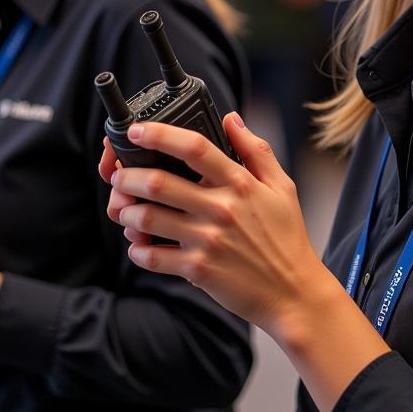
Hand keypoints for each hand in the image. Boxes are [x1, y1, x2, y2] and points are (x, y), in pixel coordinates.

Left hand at [105, 115, 391, 411]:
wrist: (293, 292)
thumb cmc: (286, 237)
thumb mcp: (281, 186)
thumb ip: (255, 149)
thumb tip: (231, 119)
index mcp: (239, 183)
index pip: (194, 148)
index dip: (159, 135)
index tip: (137, 130)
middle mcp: (220, 208)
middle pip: (158, 182)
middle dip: (128, 176)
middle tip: (120, 175)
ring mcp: (207, 240)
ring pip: (148, 218)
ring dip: (127, 211)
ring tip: (125, 208)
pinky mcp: (198, 270)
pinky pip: (153, 257)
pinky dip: (137, 248)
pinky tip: (139, 243)